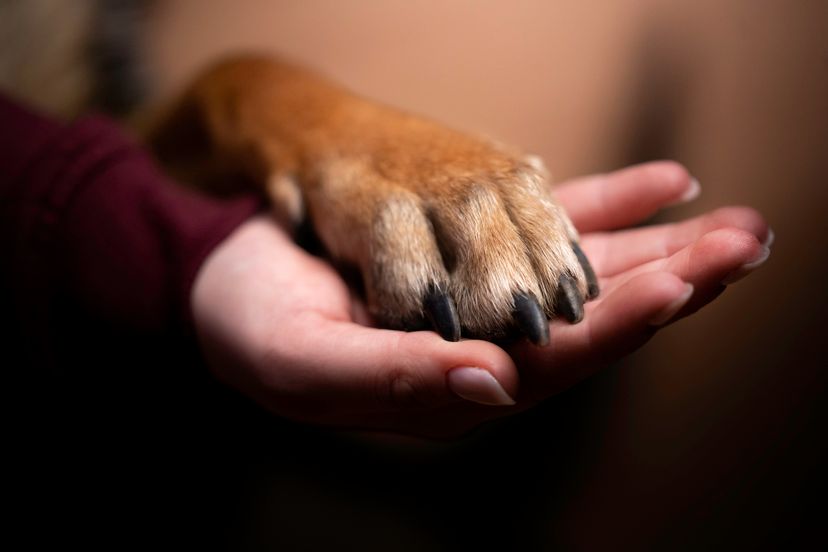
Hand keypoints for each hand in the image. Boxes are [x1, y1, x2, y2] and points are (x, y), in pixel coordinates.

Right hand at [191, 161, 770, 436]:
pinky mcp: (474, 252)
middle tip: (747, 245)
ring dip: (661, 247)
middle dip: (672, 284)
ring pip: (589, 272)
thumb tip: (495, 384)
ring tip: (734, 223)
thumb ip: (399, 379)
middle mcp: (484, 343)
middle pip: (594, 318)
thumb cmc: (253, 329)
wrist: (228, 282)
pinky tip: (664, 184)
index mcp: (450, 385)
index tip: (679, 290)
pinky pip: (553, 226)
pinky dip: (609, 206)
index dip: (619, 327)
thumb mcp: (308, 363)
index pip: (554, 363)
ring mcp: (485, 296)